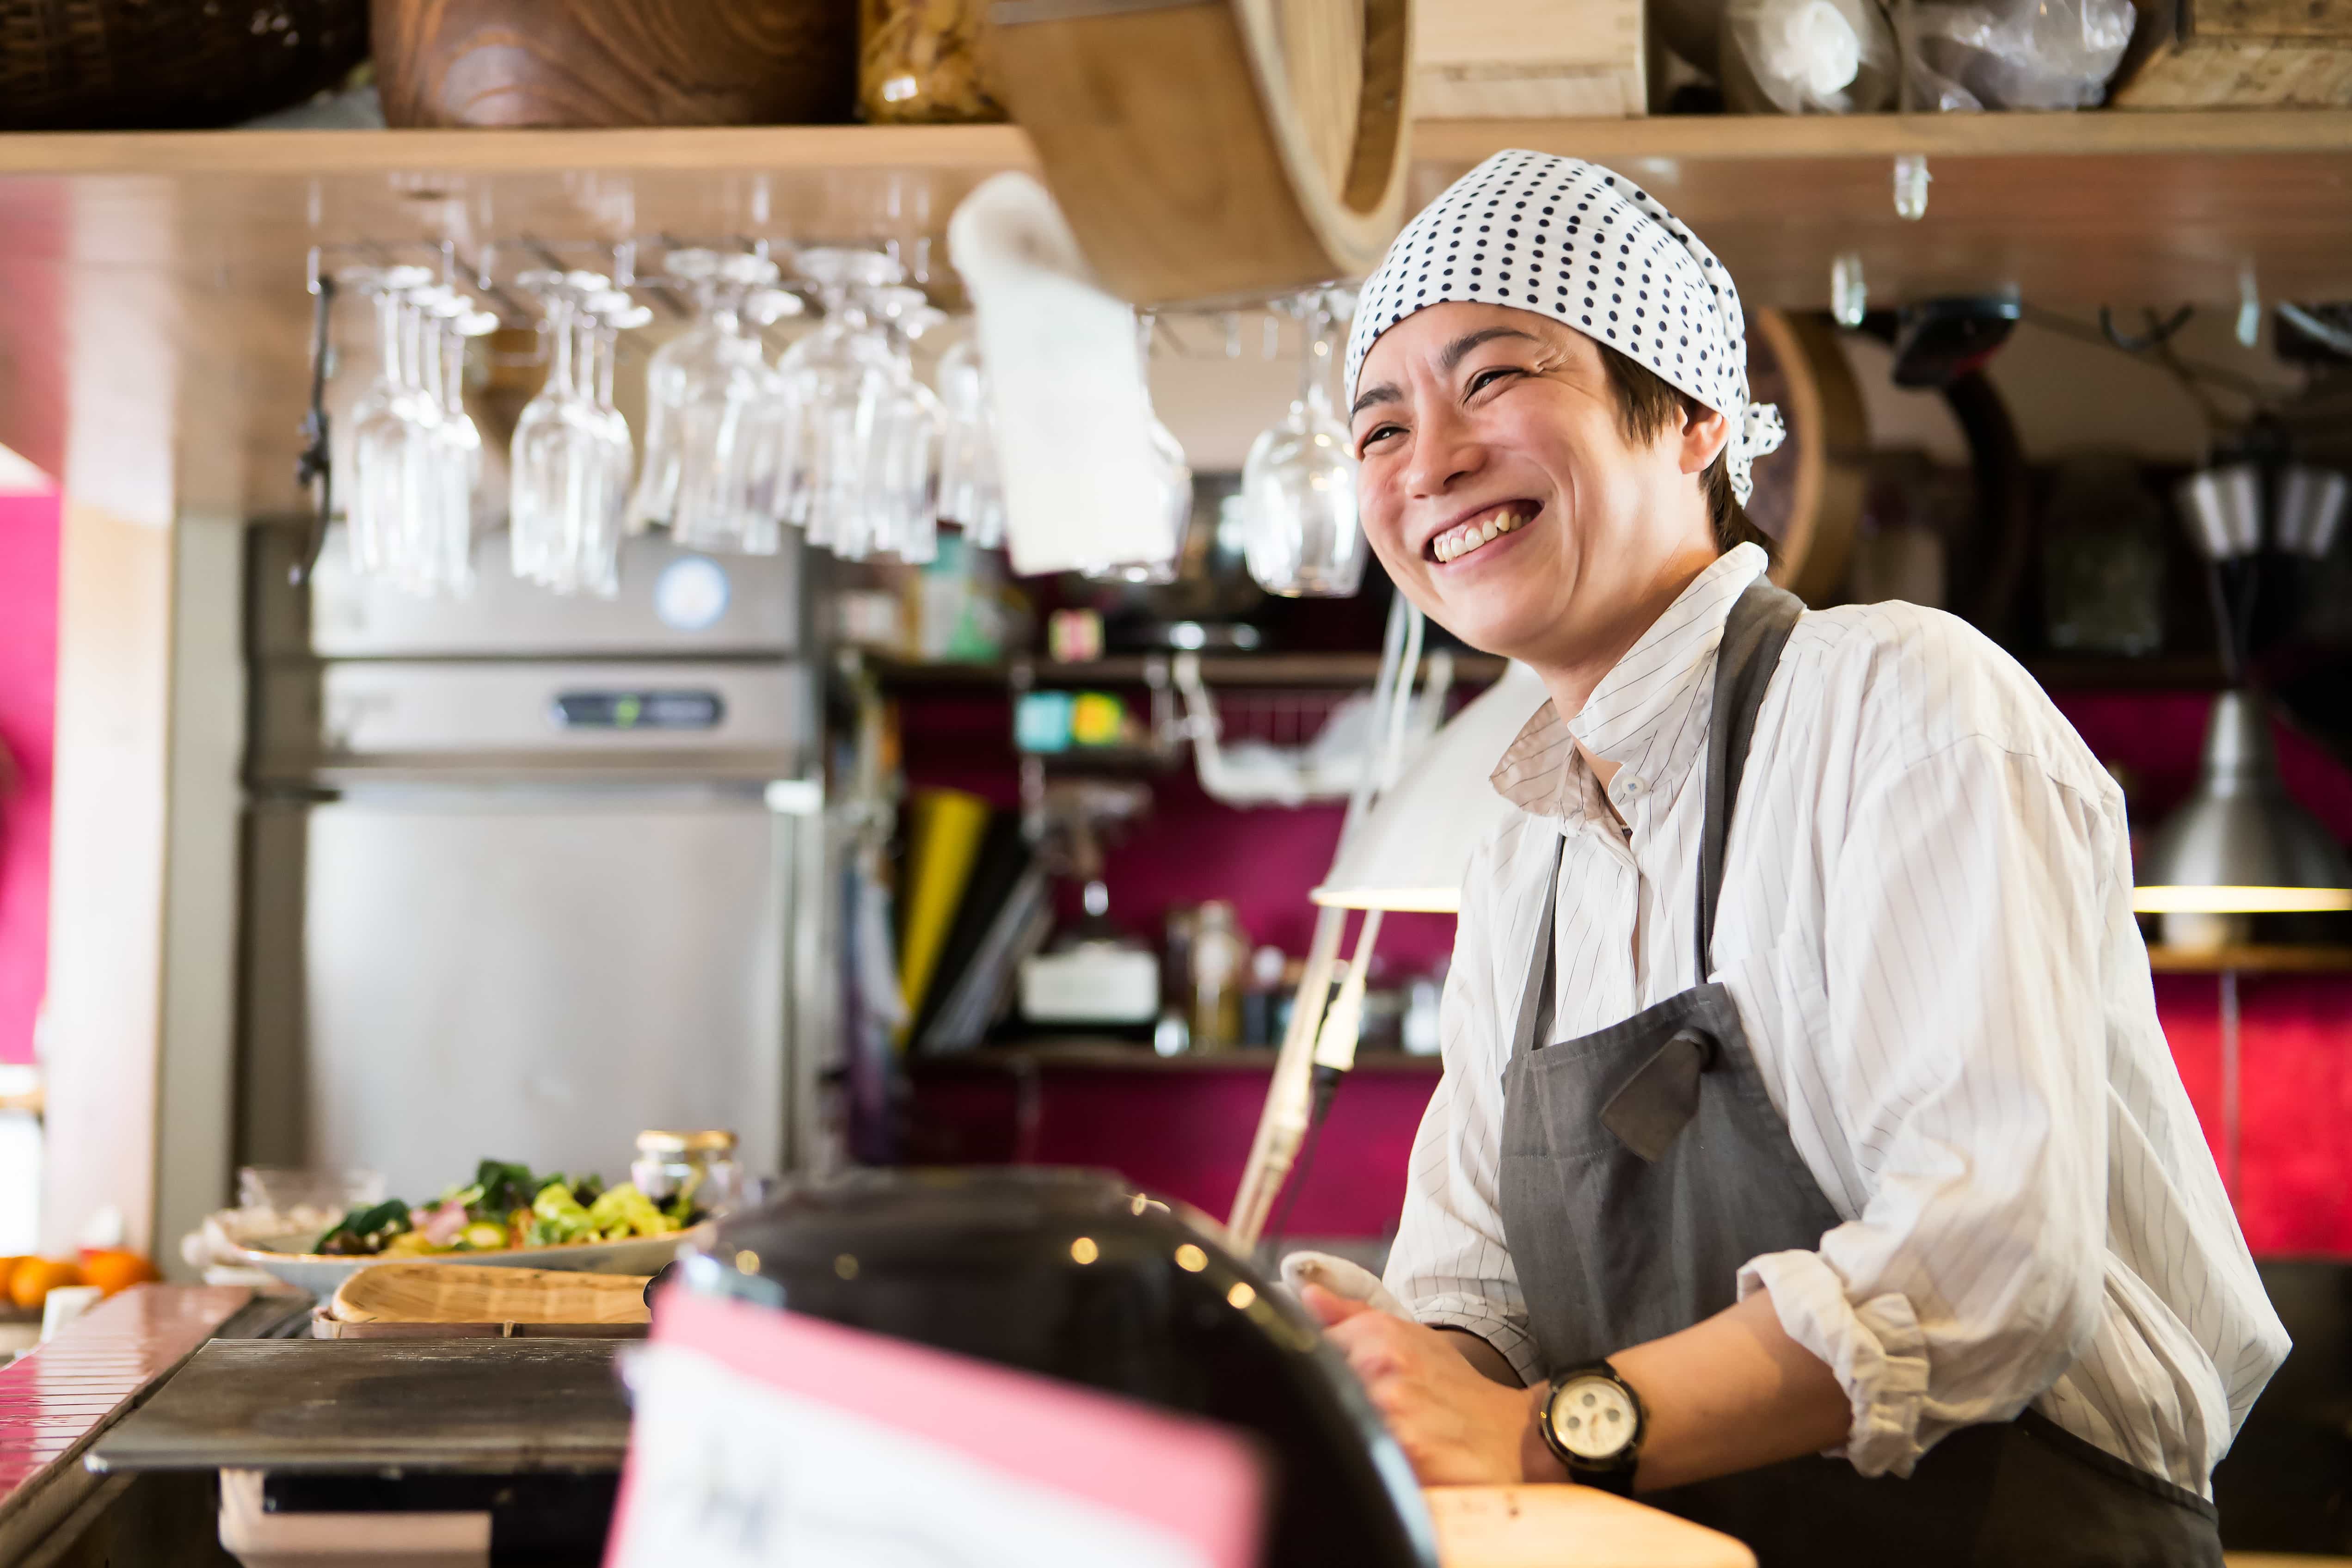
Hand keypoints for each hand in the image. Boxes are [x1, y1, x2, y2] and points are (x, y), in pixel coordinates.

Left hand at [1301, 1284, 1539, 1484]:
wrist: (1514, 1436)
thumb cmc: (1457, 1388)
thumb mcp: (1410, 1338)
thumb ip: (1353, 1316)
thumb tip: (1307, 1297)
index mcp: (1378, 1337)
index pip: (1312, 1354)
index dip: (1321, 1376)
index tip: (1341, 1389)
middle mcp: (1382, 1369)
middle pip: (1321, 1394)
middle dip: (1335, 1409)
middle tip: (1364, 1421)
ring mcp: (1393, 1414)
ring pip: (1339, 1428)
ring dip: (1352, 1437)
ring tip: (1379, 1443)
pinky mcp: (1407, 1457)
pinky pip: (1362, 1462)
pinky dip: (1370, 1466)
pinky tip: (1388, 1466)